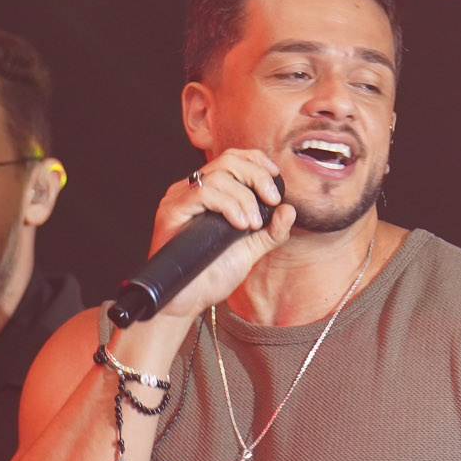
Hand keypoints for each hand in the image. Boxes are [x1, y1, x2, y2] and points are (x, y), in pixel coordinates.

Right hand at [148, 150, 294, 321]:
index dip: (258, 161)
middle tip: (271, 200)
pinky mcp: (171, 211)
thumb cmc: (212, 275)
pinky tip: (238, 224)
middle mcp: (192, 190)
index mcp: (210, 193)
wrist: (188, 301)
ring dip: (244, 198)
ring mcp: (179, 199)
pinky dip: (228, 205)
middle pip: (228, 160)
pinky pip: (202, 193)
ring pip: (217, 175)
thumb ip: (272, 231)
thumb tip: (290, 209)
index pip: (234, 158)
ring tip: (251, 224)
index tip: (276, 179)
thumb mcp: (251, 250)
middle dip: (257, 176)